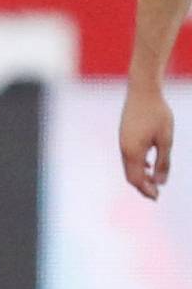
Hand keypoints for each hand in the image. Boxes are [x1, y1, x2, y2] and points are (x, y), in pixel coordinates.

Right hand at [120, 81, 173, 199]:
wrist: (143, 91)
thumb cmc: (157, 114)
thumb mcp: (166, 140)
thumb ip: (164, 162)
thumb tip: (161, 183)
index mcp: (133, 151)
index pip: (137, 179)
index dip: (146, 190)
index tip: (157, 197)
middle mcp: (124, 148)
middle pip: (130, 175)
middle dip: (142, 186)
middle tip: (156, 195)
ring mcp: (122, 141)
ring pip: (129, 166)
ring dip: (140, 176)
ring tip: (154, 183)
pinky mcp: (124, 135)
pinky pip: (129, 156)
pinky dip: (138, 166)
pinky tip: (150, 166)